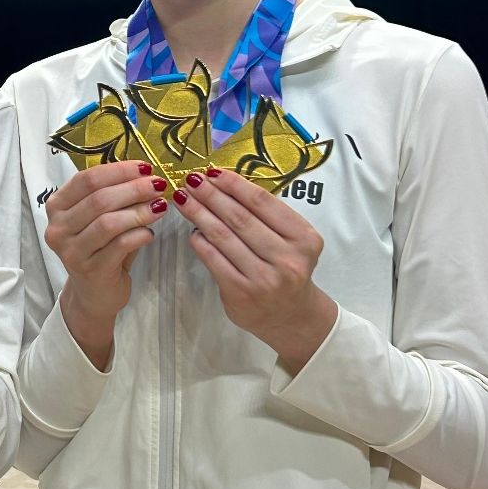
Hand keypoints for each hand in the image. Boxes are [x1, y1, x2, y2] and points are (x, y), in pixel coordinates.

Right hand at [43, 160, 166, 368]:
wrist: (94, 293)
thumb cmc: (100, 248)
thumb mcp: (99, 218)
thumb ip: (114, 196)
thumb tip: (145, 174)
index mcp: (57, 206)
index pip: (86, 179)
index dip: (118, 171)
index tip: (145, 167)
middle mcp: (58, 228)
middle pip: (98, 199)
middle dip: (133, 189)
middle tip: (159, 185)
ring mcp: (71, 251)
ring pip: (108, 222)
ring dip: (139, 211)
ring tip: (160, 207)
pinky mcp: (90, 270)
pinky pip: (119, 246)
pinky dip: (139, 235)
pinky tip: (150, 233)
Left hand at [173, 170, 336, 374]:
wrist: (292, 316)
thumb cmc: (287, 269)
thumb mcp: (292, 240)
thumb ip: (268, 217)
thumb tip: (223, 185)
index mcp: (303, 238)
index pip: (263, 203)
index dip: (234, 184)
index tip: (213, 171)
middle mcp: (287, 259)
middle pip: (240, 217)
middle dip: (211, 195)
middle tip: (191, 179)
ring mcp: (264, 279)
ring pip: (224, 237)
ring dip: (199, 214)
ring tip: (183, 199)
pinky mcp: (241, 293)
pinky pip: (214, 259)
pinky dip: (200, 242)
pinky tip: (192, 230)